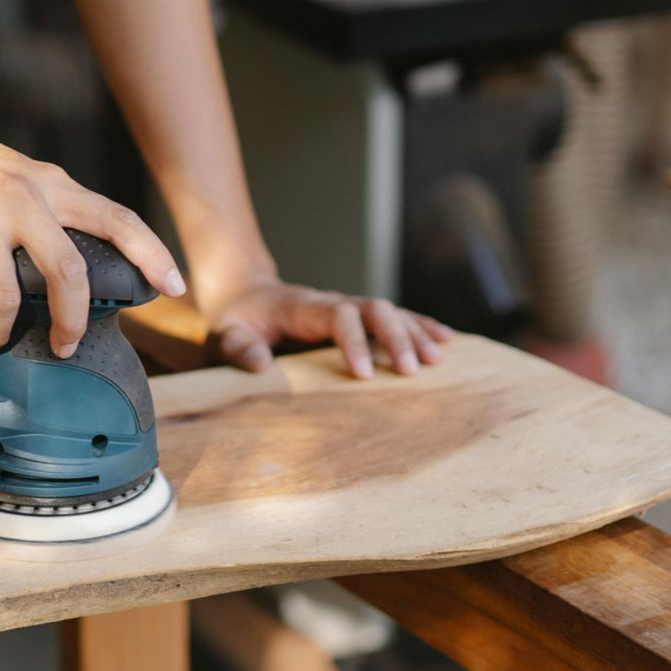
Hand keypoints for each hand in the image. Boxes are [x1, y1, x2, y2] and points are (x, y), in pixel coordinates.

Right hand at [0, 94, 185, 357]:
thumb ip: (44, 210)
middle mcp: (20, 196)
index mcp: (49, 184)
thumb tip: (66, 267)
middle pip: (67, 272)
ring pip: (4, 296)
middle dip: (71, 323)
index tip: (174, 286)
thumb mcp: (14, 174)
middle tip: (64, 345)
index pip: (116, 218)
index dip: (152, 254)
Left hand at [202, 279, 453, 377]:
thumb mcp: (224, 335)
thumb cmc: (236, 320)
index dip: (353, 340)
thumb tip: (260, 366)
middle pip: (373, 308)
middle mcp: (332, 302)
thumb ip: (238, 348)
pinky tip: (445, 340)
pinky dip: (419, 326)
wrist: (245, 296)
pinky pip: (394, 317)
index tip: (362, 374)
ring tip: (436, 361)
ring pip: (389, 311)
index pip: (337, 315)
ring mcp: (347, 307)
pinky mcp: (357, 317)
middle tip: (411, 371)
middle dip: (395, 337)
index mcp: (302, 307)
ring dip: (414, 333)